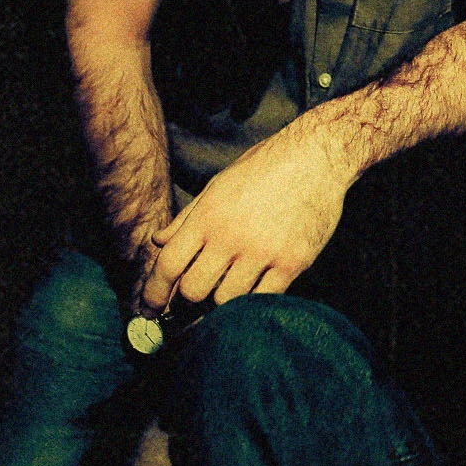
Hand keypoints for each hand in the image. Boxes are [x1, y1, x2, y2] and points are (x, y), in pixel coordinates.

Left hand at [142, 122, 351, 309]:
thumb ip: (187, 217)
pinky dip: (254, 300)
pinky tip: (255, 288)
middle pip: (194, 291)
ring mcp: (263, 251)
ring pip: (227, 300)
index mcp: (208, 215)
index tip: (149, 309)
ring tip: (229, 287)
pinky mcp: (293, 262)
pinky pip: (263, 299)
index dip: (153, 292)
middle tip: (195, 298)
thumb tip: (158, 240)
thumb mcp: (219, 185)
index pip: (169, 264)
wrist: (317, 156)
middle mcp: (231, 236)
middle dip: (189, 299)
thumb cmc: (265, 167)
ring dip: (223, 300)